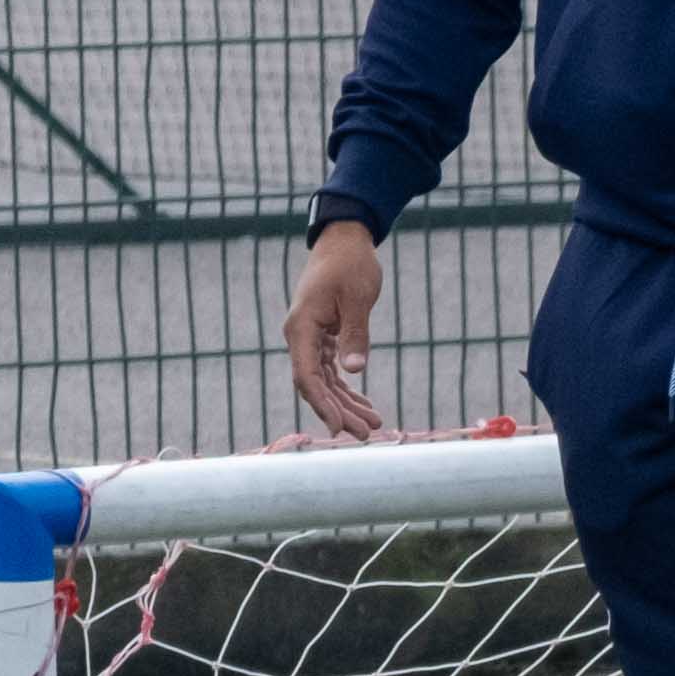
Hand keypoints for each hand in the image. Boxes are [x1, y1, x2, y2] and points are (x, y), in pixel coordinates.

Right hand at [286, 219, 392, 436]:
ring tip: (373, 425)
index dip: (322, 405)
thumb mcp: (358, 299)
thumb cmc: (350, 264)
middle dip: (340, 412)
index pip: (307, 376)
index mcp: (302, 327)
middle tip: (366, 434)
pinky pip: (332, 370)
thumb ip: (355, 335)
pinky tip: (365, 405)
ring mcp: (310, 338)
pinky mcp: (323, 338)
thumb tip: (354, 371)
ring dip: (346, 404)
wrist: (344, 241)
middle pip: (316, 385)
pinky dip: (347, 388)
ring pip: (325, 382)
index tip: (339, 428)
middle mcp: (300, 336)